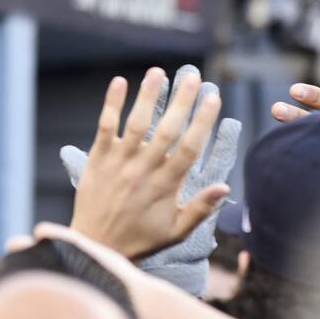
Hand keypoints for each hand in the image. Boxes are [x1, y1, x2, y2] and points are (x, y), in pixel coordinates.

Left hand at [66, 68, 230, 259]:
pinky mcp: (96, 160)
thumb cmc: (139, 240)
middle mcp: (142, 170)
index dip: (202, 122)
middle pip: (166, 129)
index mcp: (165, 186)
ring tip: (158, 71)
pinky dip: (111, 104)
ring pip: (136, 123)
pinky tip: (119, 82)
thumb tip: (225, 187)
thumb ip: (200, 209)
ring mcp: (118, 163)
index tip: (213, 99)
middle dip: (181, 101)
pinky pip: (105, 127)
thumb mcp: (175, 231)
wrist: (94, 246)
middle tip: (194, 76)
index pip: (188, 147)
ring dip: (148, 95)